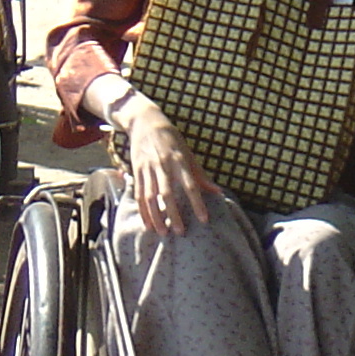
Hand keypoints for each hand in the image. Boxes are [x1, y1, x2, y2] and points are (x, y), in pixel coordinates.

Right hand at [120, 101, 216, 235]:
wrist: (145, 122)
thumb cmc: (172, 139)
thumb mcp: (189, 153)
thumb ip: (201, 175)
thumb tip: (217, 192)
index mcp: (179, 160)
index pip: (190, 185)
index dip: (197, 202)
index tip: (204, 218)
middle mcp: (163, 165)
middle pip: (168, 194)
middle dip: (174, 214)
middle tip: (180, 232)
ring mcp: (148, 169)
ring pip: (150, 197)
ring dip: (156, 216)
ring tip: (163, 232)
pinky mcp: (136, 171)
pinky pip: (139, 194)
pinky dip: (143, 211)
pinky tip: (148, 224)